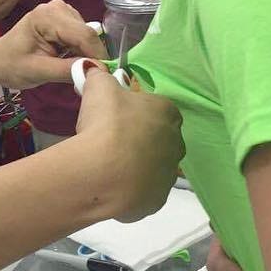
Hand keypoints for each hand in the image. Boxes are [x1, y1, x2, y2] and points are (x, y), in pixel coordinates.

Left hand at [0, 0, 106, 88]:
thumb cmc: (12, 65)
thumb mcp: (38, 72)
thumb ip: (67, 70)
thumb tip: (97, 70)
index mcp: (46, 16)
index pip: (83, 35)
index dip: (97, 56)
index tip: (104, 77)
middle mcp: (57, 7)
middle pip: (88, 34)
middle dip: (91, 57)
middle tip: (87, 79)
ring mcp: (63, 10)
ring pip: (88, 36)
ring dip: (86, 54)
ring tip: (73, 70)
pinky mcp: (67, 18)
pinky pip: (84, 36)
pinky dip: (81, 51)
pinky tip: (70, 60)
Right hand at [72, 67, 183, 221]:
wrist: (104, 171)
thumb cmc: (107, 122)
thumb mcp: (98, 87)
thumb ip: (99, 76)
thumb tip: (93, 70)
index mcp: (168, 112)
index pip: (159, 108)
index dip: (137, 111)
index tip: (117, 116)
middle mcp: (176, 143)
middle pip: (160, 138)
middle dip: (140, 139)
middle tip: (112, 140)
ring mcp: (169, 174)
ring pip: (154, 166)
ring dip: (137, 165)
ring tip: (109, 164)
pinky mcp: (158, 200)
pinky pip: (145, 190)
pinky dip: (131, 188)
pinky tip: (111, 184)